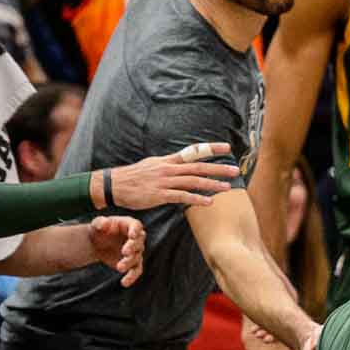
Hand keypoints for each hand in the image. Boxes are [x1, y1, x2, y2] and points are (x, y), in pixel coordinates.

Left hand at [86, 215, 145, 286]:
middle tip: (124, 252)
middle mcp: (136, 238)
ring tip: (119, 267)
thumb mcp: (96, 224)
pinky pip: (136, 271)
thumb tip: (105, 223)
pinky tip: (124, 283)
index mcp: (130, 225)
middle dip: (132, 247)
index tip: (132, 235)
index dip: (136, 230)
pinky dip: (131, 277)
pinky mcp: (133, 263)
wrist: (97, 243)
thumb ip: (100, 222)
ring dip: (129, 263)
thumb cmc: (99, 230)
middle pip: (139, 243)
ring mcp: (136, 251)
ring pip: (137, 258)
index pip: (137, 226)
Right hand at [102, 141, 240, 209]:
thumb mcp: (153, 166)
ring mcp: (164, 181)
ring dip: (212, 184)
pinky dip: (196, 199)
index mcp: (168, 161)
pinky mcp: (159, 195)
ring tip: (228, 187)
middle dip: (218, 168)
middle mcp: (168, 169)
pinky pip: (181, 197)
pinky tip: (209, 202)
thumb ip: (170, 166)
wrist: (113, 185)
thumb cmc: (134, 178)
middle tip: (235, 170)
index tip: (227, 148)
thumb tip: (183, 165)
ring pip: (193, 181)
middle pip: (198, 167)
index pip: (193, 152)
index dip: (210, 149)